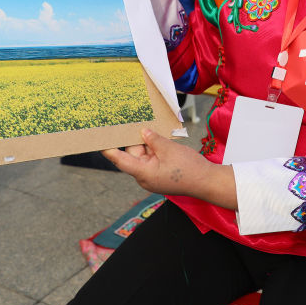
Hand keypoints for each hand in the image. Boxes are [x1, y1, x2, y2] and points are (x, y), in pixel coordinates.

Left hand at [103, 129, 236, 209]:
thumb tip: (143, 132)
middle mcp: (145, 177)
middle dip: (136, 139)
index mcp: (144, 173)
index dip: (109, 150)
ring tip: (152, 129)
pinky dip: (154, 149)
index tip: (99, 141)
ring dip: (147, 144)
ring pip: (143, 156)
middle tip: (134, 122)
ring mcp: (153, 177)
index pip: (121, 160)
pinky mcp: (160, 175)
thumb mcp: (169, 149)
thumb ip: (153, 139)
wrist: (207, 182)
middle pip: (133, 155)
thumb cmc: (188, 169)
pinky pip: (152, 159)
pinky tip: (159, 138)